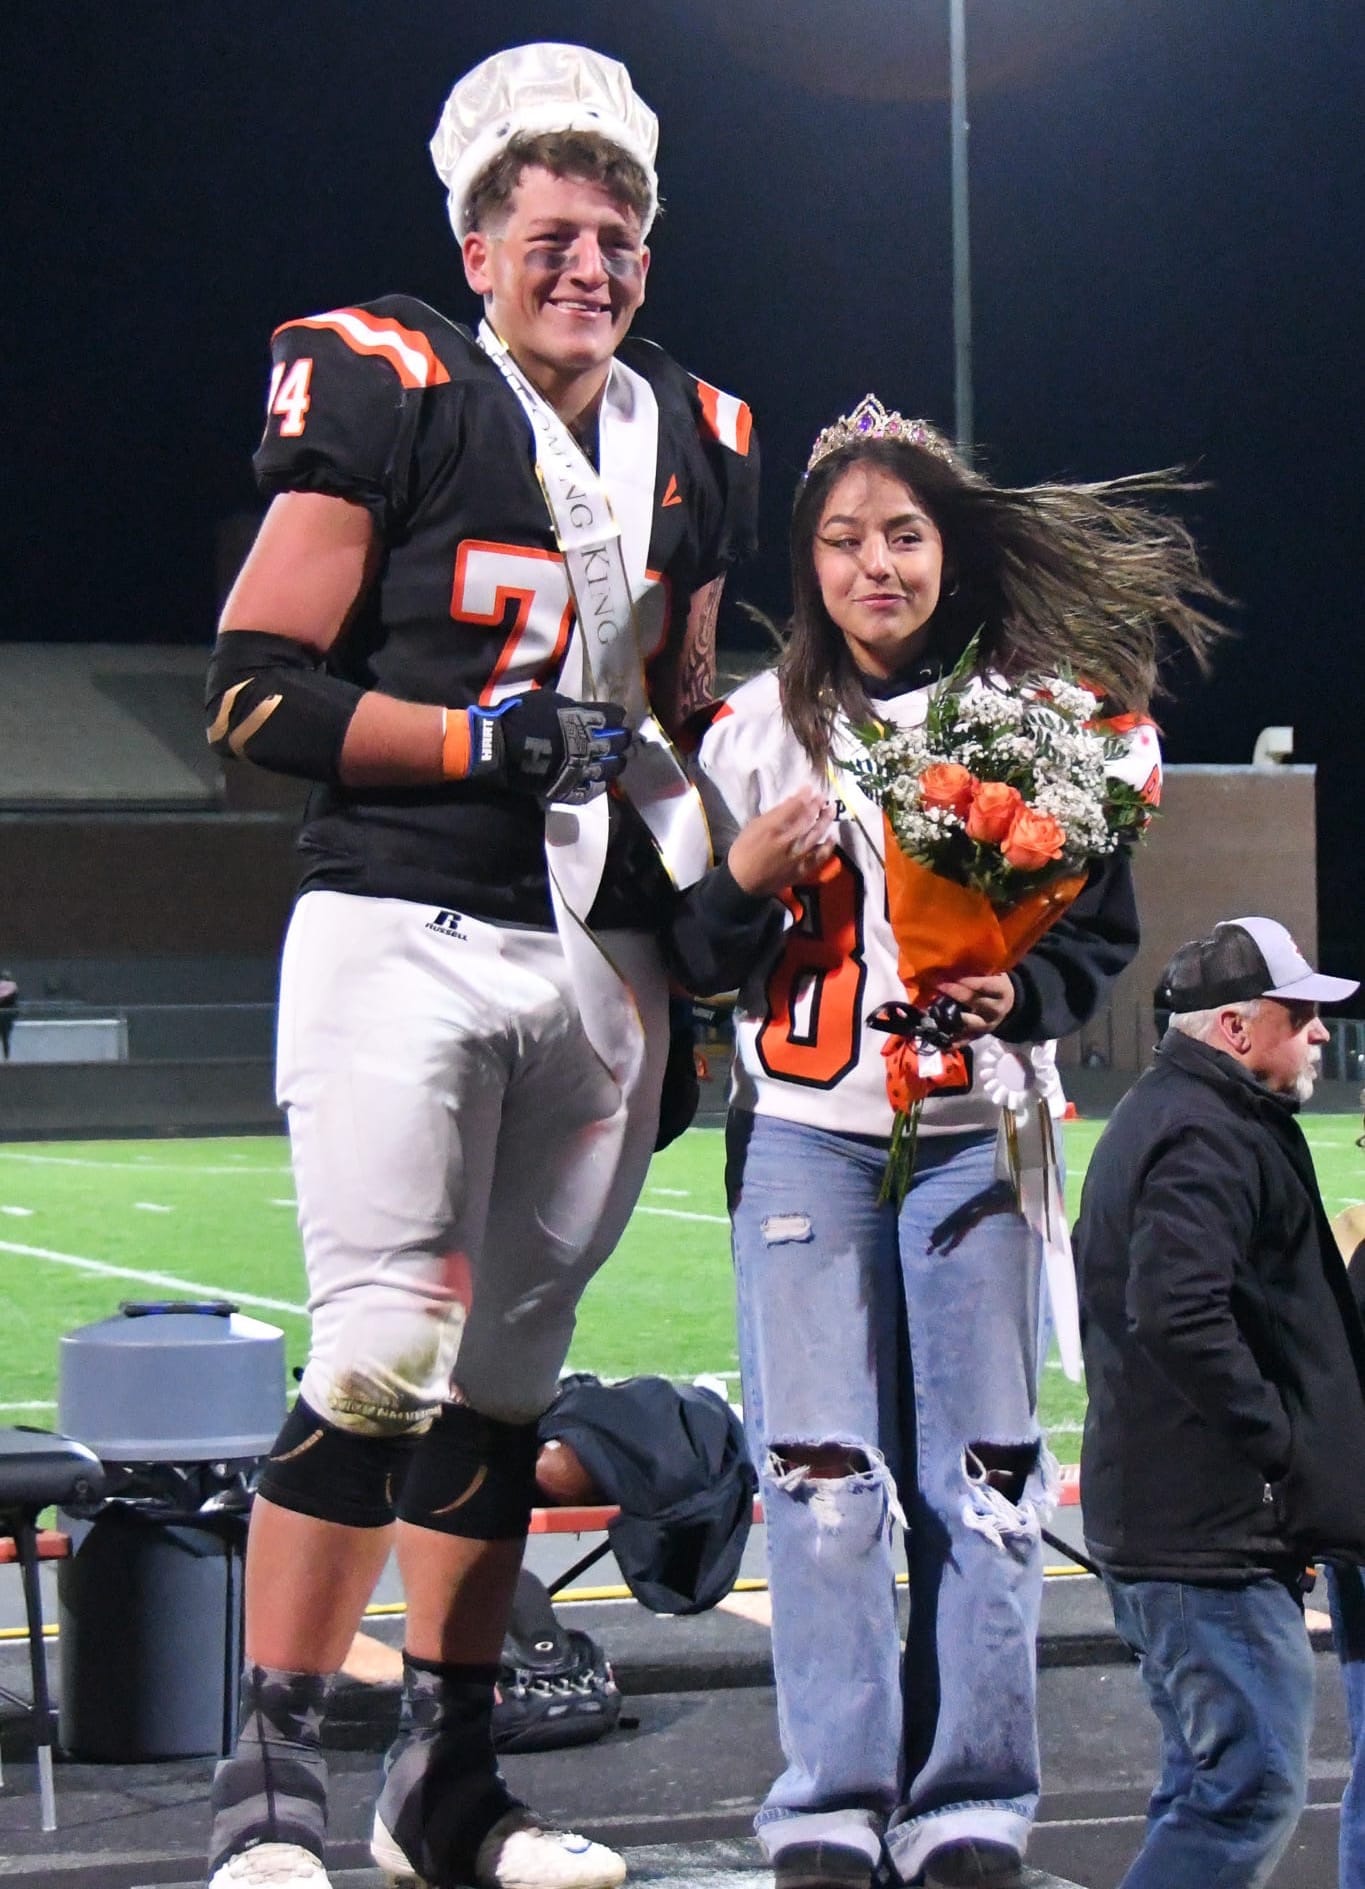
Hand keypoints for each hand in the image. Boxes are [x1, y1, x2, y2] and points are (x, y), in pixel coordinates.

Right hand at [468, 692, 630, 803]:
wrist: (500, 747)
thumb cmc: (519, 716)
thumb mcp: (547, 699)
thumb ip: (569, 706)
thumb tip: (581, 709)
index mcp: (582, 719)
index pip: (612, 715)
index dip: (618, 716)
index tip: (620, 717)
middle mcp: (587, 743)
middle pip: (616, 742)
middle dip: (624, 739)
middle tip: (626, 739)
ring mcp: (579, 767)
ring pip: (609, 768)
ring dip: (617, 764)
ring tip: (620, 762)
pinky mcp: (568, 787)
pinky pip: (591, 790)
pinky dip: (599, 786)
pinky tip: (602, 782)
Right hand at [727, 786, 836, 895]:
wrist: (742, 882)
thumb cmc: (743, 852)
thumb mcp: (752, 827)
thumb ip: (772, 815)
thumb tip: (790, 803)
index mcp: (772, 829)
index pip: (794, 808)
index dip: (804, 796)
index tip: (810, 788)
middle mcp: (787, 841)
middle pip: (807, 819)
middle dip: (816, 806)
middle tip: (823, 797)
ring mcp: (797, 857)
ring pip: (816, 835)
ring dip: (825, 821)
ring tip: (830, 812)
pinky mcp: (801, 870)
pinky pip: (819, 857)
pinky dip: (827, 847)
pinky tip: (832, 838)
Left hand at [935, 973, 1016, 1038]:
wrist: (1008, 1003)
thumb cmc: (994, 982)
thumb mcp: (993, 973)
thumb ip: (978, 970)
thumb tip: (952, 961)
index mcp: (1000, 991)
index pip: (983, 984)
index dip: (965, 979)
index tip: (948, 971)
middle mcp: (994, 1009)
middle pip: (972, 1001)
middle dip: (952, 991)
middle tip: (934, 982)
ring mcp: (986, 1025)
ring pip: (967, 1022)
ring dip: (948, 1016)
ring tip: (930, 1008)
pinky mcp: (978, 1036)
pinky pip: (964, 1041)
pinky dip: (951, 1041)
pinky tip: (938, 1039)